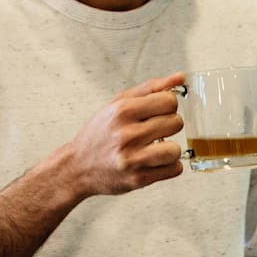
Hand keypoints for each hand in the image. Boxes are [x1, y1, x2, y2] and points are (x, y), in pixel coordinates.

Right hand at [51, 73, 186, 199]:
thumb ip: (150, 89)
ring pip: (176, 149)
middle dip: (169, 125)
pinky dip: (168, 166)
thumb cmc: (99, 134)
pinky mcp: (138, 179)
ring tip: (156, 148)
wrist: (76, 167)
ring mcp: (132, 159)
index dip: (168, 105)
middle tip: (155, 130)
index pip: (169, 101)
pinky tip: (154, 161)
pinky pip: (174, 169)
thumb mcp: (117, 104)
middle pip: (176, 123)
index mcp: (122, 111)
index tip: (159, 111)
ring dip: (170, 149)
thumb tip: (180, 78)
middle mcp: (126, 134)